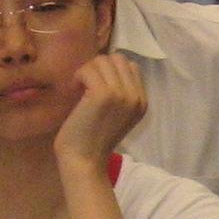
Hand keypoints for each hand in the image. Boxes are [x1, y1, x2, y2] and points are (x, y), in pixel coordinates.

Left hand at [54, 52, 147, 171]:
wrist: (84, 160)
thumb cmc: (94, 139)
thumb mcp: (117, 114)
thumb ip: (120, 92)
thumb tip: (104, 64)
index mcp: (142, 102)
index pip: (130, 66)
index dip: (110, 71)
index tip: (97, 87)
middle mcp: (136, 97)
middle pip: (118, 59)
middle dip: (99, 67)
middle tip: (86, 85)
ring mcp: (122, 94)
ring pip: (103, 60)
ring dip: (87, 71)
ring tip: (80, 89)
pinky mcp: (104, 94)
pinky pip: (88, 69)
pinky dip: (78, 76)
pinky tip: (75, 90)